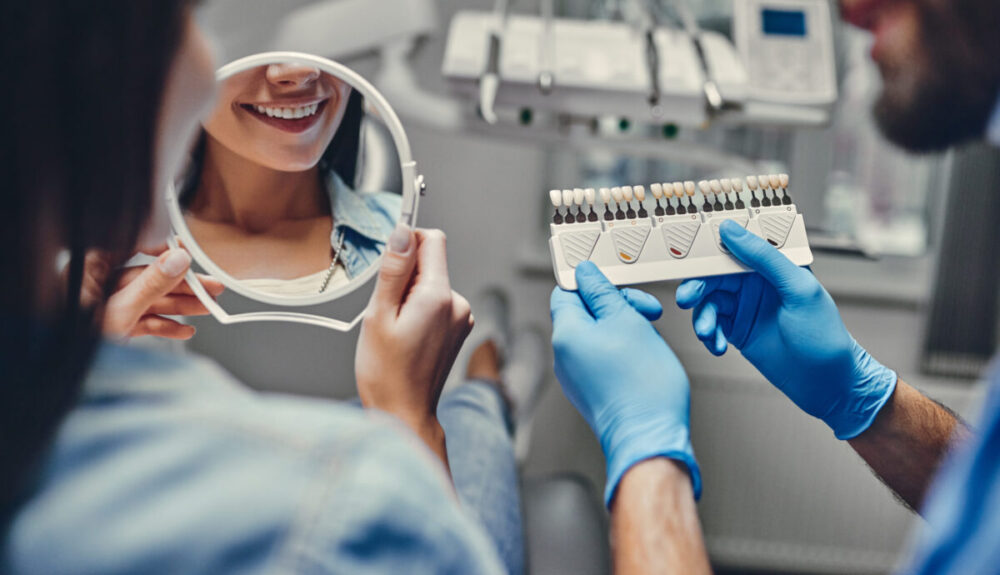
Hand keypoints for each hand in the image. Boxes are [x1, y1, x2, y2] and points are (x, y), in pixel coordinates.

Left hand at [80, 247, 223, 340]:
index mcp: (91, 269)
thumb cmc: (73, 339)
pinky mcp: (116, 326)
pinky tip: (185, 330)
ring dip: (181, 306)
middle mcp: (100, 285)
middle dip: (182, 285)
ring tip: (207, 307)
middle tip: (209, 286)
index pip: (131, 248)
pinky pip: (145, 321)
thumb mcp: (120, 309)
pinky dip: (166, 326)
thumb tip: (178, 260)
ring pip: (152, 301)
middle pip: (149, 278)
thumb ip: (151, 284)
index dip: (162, 249)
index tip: (186, 253)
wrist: (63, 372)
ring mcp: (109, 307)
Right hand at [355, 225, 472, 460]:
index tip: (389, 264)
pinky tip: (407, 336)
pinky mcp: (458, 329)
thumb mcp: (379, 315)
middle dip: (404, 276)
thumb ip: (393, 271)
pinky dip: (419, 310)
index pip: (432, 240)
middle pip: (430, 263)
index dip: (407, 243)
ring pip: (431, 284)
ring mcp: (461, 318)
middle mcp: (458, 305)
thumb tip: (402, 233)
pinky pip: (437, 303)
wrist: (404, 413)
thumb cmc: (387, 374)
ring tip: (396, 329)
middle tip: (388, 311)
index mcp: (439, 297)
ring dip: (410, 296)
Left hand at [551, 262, 699, 505]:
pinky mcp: (592, 391)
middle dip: (617, 306)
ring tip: (650, 339)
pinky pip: (602, 358)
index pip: (565, 292)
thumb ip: (602, 293)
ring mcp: (576, 377)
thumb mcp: (627, 321)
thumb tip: (585, 274)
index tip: (615, 281)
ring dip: (625, 327)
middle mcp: (564, 357)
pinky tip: (645, 358)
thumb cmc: (642, 386)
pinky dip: (624, 350)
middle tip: (646, 311)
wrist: (650, 438)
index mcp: (566, 335)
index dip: (591, 282)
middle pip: (584, 313)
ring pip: (598, 335)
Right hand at [676, 220, 896, 438]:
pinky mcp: (737, 330)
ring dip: (703, 317)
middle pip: (713, 275)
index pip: (736, 245)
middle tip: (686, 299)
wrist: (827, 385)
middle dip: (696, 287)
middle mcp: (756, 282)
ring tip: (708, 333)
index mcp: (773, 264)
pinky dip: (709, 335)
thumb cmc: (824, 335)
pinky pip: (711, 325)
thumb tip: (732, 230)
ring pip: (708, 302)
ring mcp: (745, 307)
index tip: (687, 252)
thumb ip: (765, 258)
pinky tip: (717, 347)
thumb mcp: (798, 289)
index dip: (710, 246)